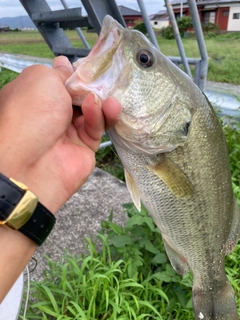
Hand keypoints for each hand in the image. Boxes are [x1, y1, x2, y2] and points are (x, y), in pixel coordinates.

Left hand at [0, 56, 120, 213]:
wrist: (32, 164)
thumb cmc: (31, 114)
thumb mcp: (41, 79)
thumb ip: (59, 72)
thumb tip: (65, 64)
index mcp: (34, 95)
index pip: (58, 80)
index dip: (74, 72)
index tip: (91, 65)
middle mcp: (49, 113)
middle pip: (78, 95)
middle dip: (92, 86)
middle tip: (107, 77)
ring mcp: (66, 131)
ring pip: (91, 111)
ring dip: (100, 101)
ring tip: (108, 97)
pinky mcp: (84, 147)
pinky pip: (96, 128)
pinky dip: (101, 116)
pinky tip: (106, 108)